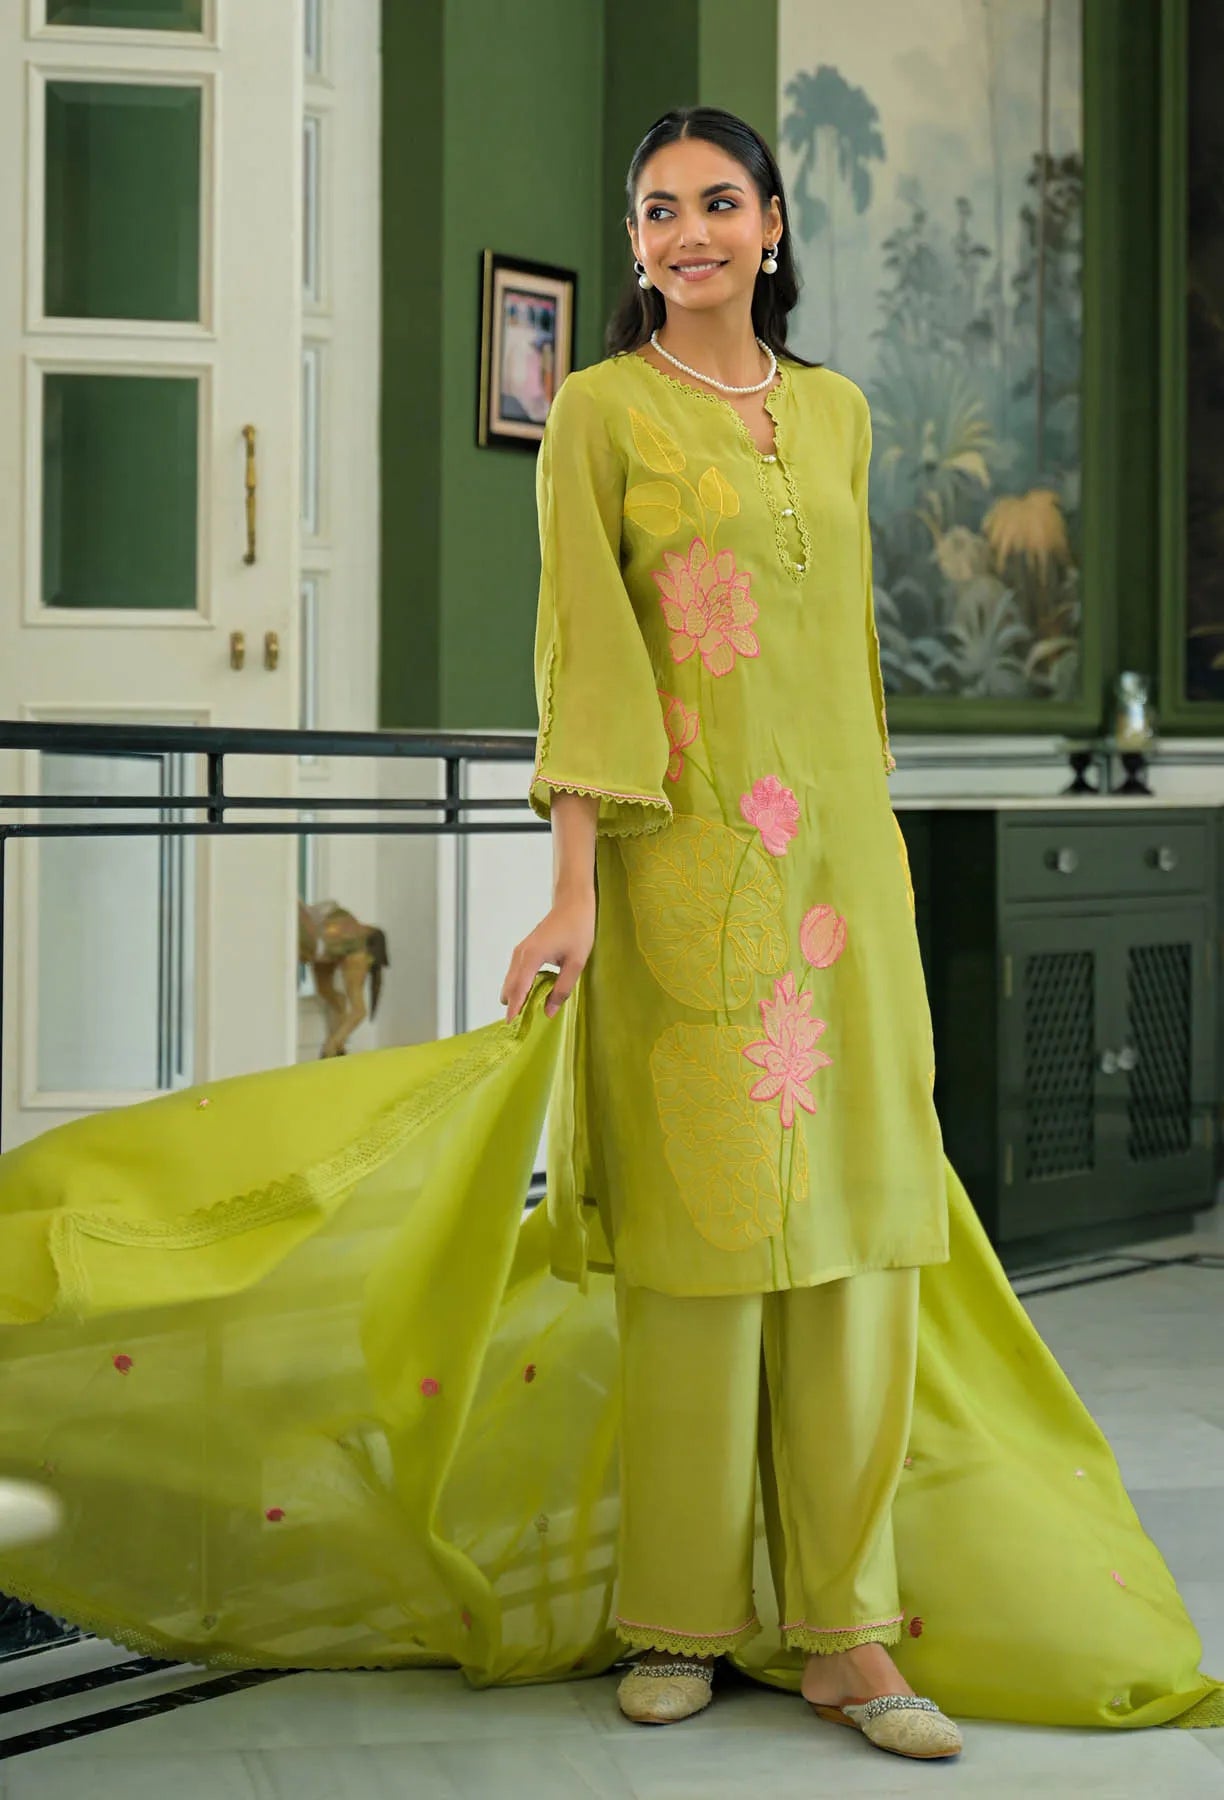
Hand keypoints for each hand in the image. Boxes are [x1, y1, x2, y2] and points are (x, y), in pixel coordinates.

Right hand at [501, 890, 595, 1021]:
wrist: (572, 904)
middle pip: (510, 986)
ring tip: (524, 1016)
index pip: (519, 988)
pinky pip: (516, 973)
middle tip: (519, 1027)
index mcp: (533, 956)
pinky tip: (529, 997)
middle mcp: (521, 954)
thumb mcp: (576, 963)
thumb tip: (548, 1012)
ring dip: (515, 996)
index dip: (514, 1008)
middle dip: (512, 1005)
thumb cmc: (578, 930)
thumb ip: (562, 989)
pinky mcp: (524, 950)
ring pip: (511, 980)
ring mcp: (520, 951)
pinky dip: (519, 986)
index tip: (510, 1025)